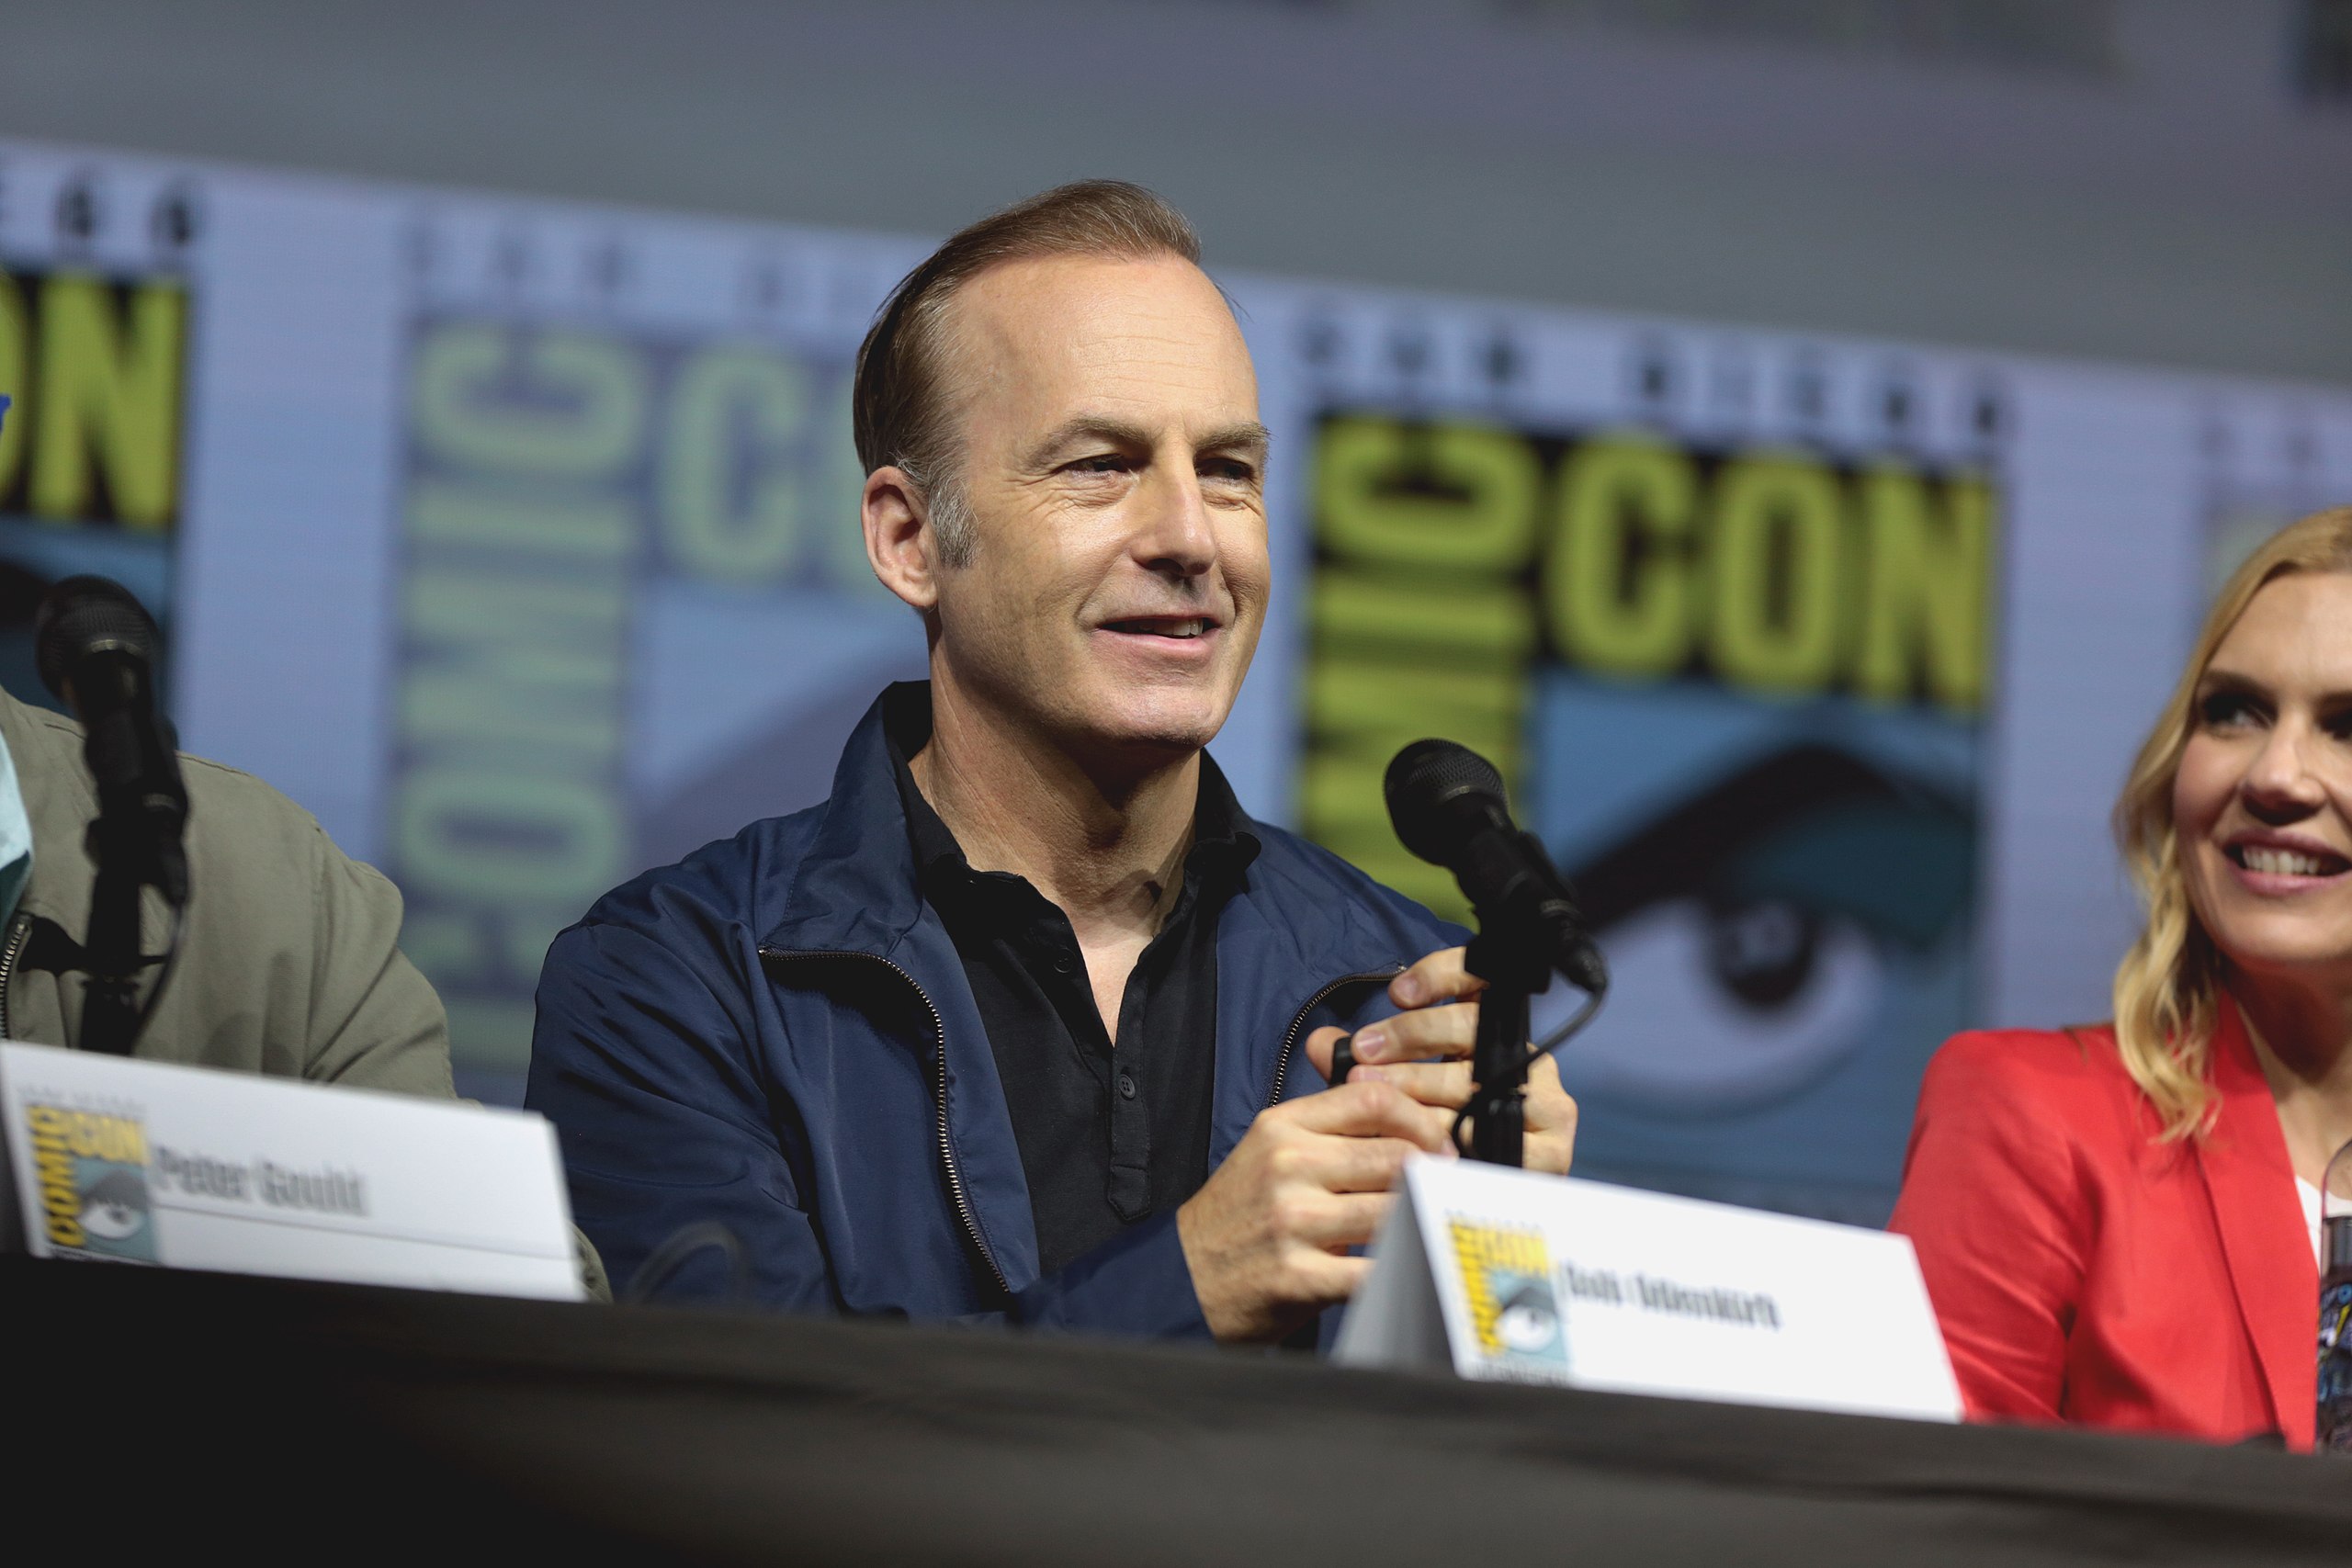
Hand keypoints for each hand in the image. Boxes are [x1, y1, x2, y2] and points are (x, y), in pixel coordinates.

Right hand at [1175, 1077, 1451, 1341]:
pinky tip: (1407, 1262)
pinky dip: (1400, 1264)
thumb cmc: (1239, 1213)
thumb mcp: (1268, 1148)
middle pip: (1395, 1155)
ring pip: (1394, 1209)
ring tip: (1432, 1223)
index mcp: (1283, 1126)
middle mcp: (1288, 1165)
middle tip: (1448, 1189)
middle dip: (1434, 1174)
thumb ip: (1327, 1124)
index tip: (1440, 1143)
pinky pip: (1376, 1267)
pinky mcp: (1299, 1275)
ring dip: (1422, 1218)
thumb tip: (1397, 1104)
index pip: (1372, 1100)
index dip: (1421, 1119)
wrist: (1183, 1275)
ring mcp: (1293, 1220)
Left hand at [1302, 946, 1578, 1176]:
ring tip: (1375, 1097)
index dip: (1443, 975)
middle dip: (1412, 1038)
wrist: (1477, 1216)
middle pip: (1474, 1028)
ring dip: (1420, 1088)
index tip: (1397, 993)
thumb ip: (1362, 1066)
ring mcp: (1546, 1105)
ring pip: (1478, 1084)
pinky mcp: (1552, 1151)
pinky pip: (1496, 1137)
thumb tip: (1321, 1044)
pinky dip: (1452, 1137)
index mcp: (1495, 1036)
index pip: (1481, 982)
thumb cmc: (1429, 1144)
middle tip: (1363, 1055)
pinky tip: (1419, 1141)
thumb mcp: (1392, 1095)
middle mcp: (1527, 1061)